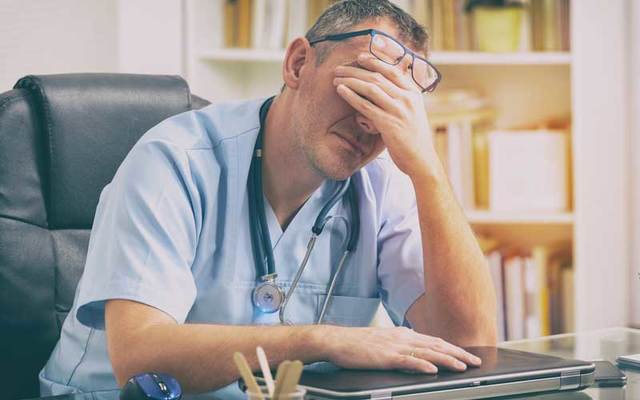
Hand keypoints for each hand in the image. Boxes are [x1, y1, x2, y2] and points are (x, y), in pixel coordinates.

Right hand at [317, 325, 481, 373]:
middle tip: (475, 361)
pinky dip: (422, 364)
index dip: (453, 348)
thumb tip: (416, 344)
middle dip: (458, 353)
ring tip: (462, 366)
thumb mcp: (384, 339)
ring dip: (447, 359)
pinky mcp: (384, 357)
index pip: (434, 340)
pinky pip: (407, 360)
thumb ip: (401, 342)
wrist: (337, 341)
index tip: (468, 355)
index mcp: (403, 334)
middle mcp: (402, 337)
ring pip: (427, 352)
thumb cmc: (357, 343)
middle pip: (436, 345)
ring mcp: (394, 346)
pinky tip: (433, 369)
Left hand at [333, 53, 442, 178]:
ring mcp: (399, 110)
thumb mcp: (412, 113)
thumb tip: (384, 88)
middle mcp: (407, 99)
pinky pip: (366, 105)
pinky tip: (341, 91)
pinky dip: (352, 96)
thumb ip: (401, 99)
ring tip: (336, 78)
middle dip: (356, 70)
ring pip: (370, 88)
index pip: (393, 70)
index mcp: (414, 93)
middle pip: (378, 77)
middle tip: (340, 68)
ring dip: (351, 80)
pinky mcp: (389, 124)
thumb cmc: (413, 138)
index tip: (360, 57)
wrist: (421, 160)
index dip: (375, 61)